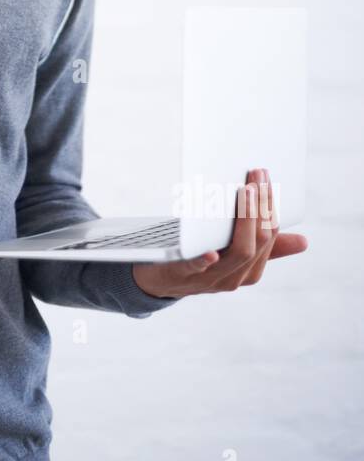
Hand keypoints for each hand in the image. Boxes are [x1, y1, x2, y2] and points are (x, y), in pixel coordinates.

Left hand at [132, 167, 307, 299]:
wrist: (156, 283)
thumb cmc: (199, 261)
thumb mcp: (233, 254)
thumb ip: (264, 248)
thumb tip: (303, 241)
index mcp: (248, 270)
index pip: (269, 238)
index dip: (270, 208)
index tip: (267, 180)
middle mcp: (233, 277)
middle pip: (256, 244)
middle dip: (260, 209)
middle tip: (257, 177)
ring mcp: (208, 279)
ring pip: (238, 254)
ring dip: (245, 222)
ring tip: (246, 194)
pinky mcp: (181, 276)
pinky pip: (197, 269)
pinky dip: (206, 259)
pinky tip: (212, 250)